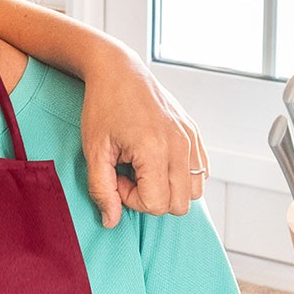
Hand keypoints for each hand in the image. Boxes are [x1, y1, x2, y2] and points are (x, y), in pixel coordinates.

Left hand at [81, 48, 207, 227]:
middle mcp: (181, 146)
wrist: (119, 72)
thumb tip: (110, 222)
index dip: (131, 200)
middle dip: (150, 198)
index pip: (156, 204)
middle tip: (128, 174)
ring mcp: (192, 139)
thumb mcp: (93, 152)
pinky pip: (200, 173)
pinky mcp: (195, 134)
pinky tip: (156, 160)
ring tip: (142, 168)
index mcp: (156, 150)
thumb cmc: (102, 109)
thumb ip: (101, 190)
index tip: (116, 178)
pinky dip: (180, 176)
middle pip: (179, 205)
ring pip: (194, 192)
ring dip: (167, 189)